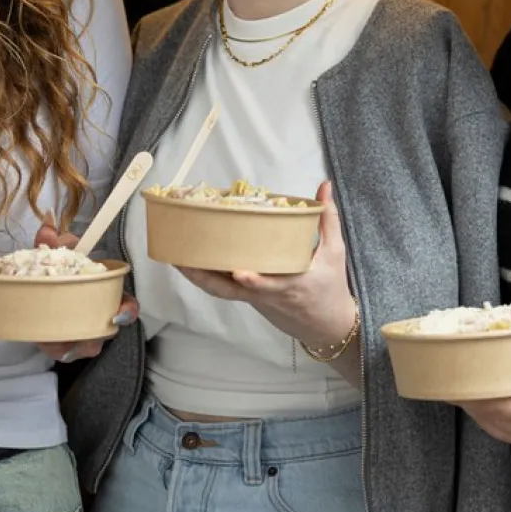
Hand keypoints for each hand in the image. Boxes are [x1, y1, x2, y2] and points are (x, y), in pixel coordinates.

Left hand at [33, 217, 135, 362]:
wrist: (38, 294)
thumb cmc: (57, 274)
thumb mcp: (54, 255)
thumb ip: (51, 242)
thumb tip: (48, 228)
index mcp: (104, 294)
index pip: (127, 306)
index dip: (127, 311)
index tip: (117, 314)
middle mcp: (98, 318)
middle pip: (106, 334)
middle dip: (94, 336)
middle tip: (77, 337)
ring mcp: (83, 334)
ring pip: (86, 347)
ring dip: (71, 345)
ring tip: (54, 340)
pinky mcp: (64, 345)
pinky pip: (63, 352)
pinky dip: (53, 347)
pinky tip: (43, 340)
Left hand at [177, 182, 357, 349]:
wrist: (326, 326)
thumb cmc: (330, 287)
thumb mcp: (335, 253)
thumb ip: (328, 218)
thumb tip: (324, 185)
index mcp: (291, 285)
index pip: (270, 286)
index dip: (254, 281)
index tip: (239, 272)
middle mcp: (267, 296)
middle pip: (230, 291)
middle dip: (204, 277)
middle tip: (181, 259)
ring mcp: (254, 300)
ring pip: (221, 291)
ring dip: (197, 276)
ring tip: (176, 258)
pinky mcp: (248, 300)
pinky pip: (223, 289)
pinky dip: (205, 277)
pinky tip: (190, 261)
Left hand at [461, 349, 510, 454]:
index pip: (500, 405)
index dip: (476, 391)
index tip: (458, 372)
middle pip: (489, 416)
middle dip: (468, 395)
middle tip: (449, 372)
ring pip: (490, 425)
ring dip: (473, 405)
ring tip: (457, 381)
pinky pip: (498, 429)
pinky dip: (485, 413)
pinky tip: (476, 395)